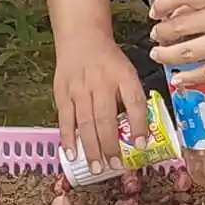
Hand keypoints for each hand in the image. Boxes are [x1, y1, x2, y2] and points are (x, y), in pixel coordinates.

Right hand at [52, 38, 149, 175]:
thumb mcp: (128, 73)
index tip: (141, 146)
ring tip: (97, 168)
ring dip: (92, 148)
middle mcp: (101, 82)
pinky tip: (72, 154)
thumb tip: (137, 134)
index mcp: (123, 76)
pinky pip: (66, 119)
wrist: (81, 37)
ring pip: (86, 122)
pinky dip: (69, 138)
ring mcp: (79, 88)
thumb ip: (132, 99)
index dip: (138, 125)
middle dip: (111, 145)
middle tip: (115, 166)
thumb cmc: (109, 61)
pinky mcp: (62, 93)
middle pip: (106, 118)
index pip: (134, 102)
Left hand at [147, 0, 204, 86]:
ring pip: (189, 51)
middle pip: (181, 25)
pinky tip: (177, 78)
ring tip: (159, 54)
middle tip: (156, 36)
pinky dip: (187, 77)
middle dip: (161, 33)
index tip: (154, 12)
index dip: (162, 4)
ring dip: (167, 55)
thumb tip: (173, 13)